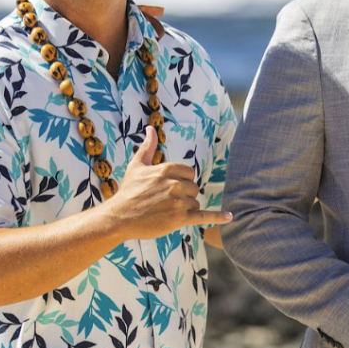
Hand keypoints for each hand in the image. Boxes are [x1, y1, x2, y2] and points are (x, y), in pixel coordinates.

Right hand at [109, 127, 232, 239]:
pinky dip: (218, 217)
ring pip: (195, 202)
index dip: (181, 181)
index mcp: (167, 170)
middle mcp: (175, 184)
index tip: (168, 188)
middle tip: (164, 202)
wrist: (118, 217)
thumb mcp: (137, 165)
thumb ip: (148, 146)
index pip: (190, 173)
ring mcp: (178, 202)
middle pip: (194, 188)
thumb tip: (150, 128)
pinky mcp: (179, 219)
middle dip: (183, 195)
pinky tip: (230, 217)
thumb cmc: (127, 191)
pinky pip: (203, 216)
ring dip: (185, 208)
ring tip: (165, 211)